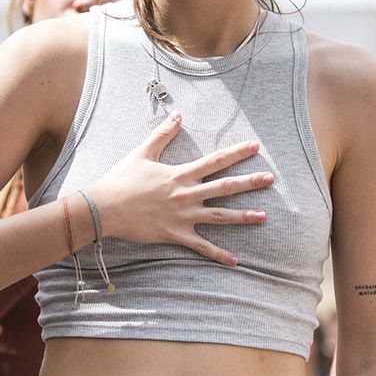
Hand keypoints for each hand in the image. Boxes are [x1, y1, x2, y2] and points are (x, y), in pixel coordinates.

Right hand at [87, 112, 272, 265]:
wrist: (105, 208)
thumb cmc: (122, 180)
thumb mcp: (142, 153)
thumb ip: (163, 134)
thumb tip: (178, 114)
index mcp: (180, 174)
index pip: (215, 161)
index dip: (236, 153)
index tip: (255, 147)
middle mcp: (186, 194)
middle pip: (225, 187)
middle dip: (249, 182)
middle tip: (270, 179)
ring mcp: (183, 216)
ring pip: (219, 216)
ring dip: (243, 216)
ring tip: (264, 216)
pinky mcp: (176, 234)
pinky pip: (201, 246)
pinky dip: (218, 254)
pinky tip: (235, 260)